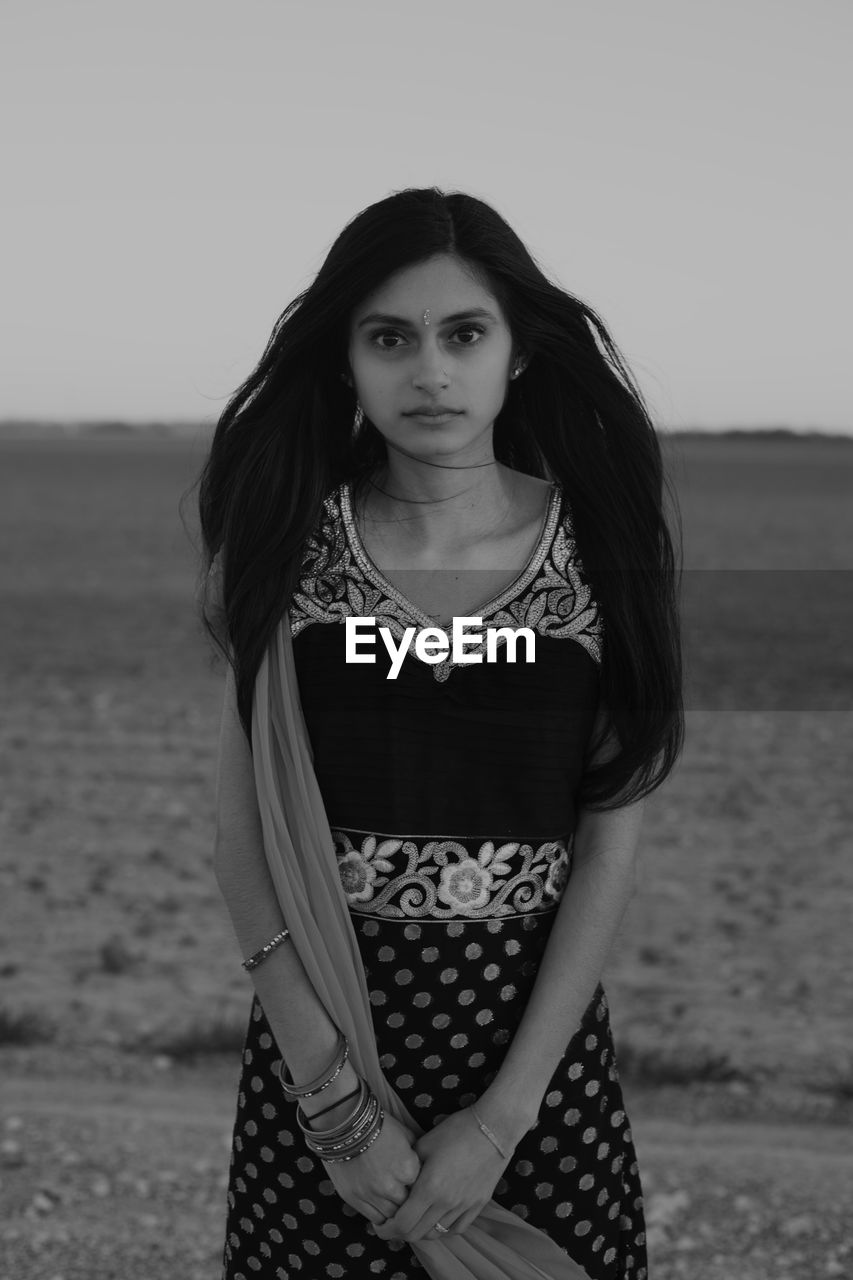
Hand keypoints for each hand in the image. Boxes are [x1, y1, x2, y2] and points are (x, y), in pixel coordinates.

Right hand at [322, 1113, 421, 1226]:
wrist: (346, 1123)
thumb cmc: (379, 1125)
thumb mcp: (405, 1134)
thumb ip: (417, 1154)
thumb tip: (425, 1167)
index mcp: (407, 1169)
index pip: (421, 1189)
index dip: (418, 1185)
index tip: (415, 1182)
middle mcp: (391, 1186)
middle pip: (408, 1205)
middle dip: (407, 1199)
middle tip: (405, 1193)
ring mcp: (371, 1195)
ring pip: (391, 1216)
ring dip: (394, 1210)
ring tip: (393, 1200)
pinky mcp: (354, 1199)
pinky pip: (374, 1218)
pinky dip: (380, 1215)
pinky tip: (381, 1206)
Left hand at [373, 1107, 512, 1243]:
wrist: (493, 1128)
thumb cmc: (456, 1130)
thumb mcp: (424, 1144)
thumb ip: (409, 1168)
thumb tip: (397, 1181)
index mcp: (429, 1188)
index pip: (403, 1223)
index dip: (387, 1229)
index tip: (379, 1226)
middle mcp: (446, 1203)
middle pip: (417, 1234)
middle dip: (400, 1233)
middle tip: (393, 1225)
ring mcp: (464, 1206)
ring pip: (437, 1234)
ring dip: (421, 1231)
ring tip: (414, 1220)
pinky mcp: (478, 1205)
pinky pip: (456, 1229)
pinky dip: (443, 1229)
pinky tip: (437, 1219)